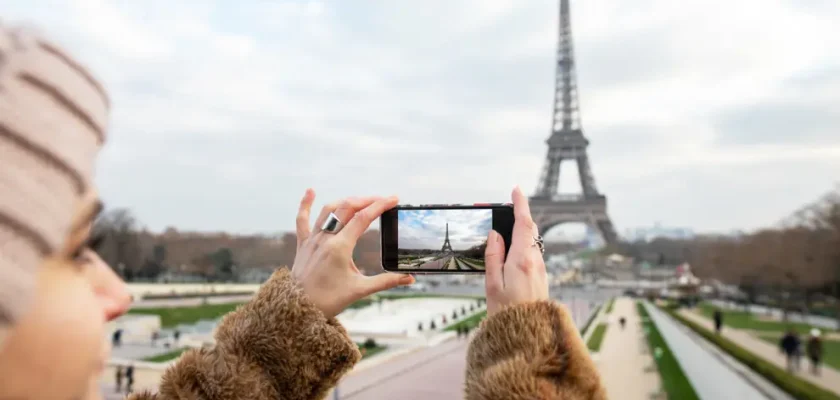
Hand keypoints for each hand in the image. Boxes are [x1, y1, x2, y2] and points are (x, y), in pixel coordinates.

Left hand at [291, 189, 414, 318]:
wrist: (298, 309)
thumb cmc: (329, 301)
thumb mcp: (360, 290)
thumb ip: (386, 281)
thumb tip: (409, 278)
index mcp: (340, 247)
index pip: (363, 218)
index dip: (380, 206)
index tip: (393, 199)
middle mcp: (325, 238)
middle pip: (347, 208)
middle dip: (366, 200)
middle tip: (382, 200)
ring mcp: (312, 239)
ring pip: (329, 210)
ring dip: (346, 201)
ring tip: (361, 200)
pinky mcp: (303, 244)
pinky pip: (302, 219)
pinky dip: (306, 204)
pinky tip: (310, 191)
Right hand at [483, 186, 548, 315]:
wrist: (529, 336)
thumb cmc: (507, 314)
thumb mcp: (492, 284)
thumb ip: (493, 256)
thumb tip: (496, 234)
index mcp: (522, 259)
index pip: (523, 223)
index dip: (520, 204)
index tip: (516, 190)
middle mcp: (535, 261)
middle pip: (530, 230)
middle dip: (519, 216)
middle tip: (504, 209)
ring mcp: (540, 270)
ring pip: (532, 242)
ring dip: (520, 232)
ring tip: (503, 231)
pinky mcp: (541, 278)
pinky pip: (532, 254)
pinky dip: (523, 246)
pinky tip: (512, 252)